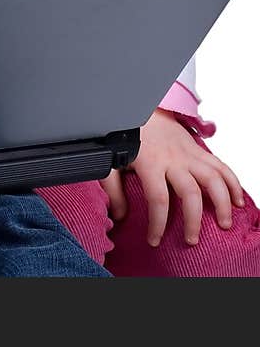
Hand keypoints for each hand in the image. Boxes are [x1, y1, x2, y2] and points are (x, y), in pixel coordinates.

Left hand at [100, 108, 244, 245]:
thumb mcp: (111, 161)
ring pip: (213, 177)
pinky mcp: (197, 149)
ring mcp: (188, 153)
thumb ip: (113, 189)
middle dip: (193, 220)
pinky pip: (220, 165)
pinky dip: (232, 182)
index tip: (155, 240)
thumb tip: (119, 215)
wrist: (139, 108)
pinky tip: (238, 200)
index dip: (158, 223)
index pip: (158, 198)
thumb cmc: (126, 137)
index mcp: (150, 162)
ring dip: (222, 202)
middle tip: (191, 240)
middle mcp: (173, 159)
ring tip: (224, 223)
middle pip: (190, 192)